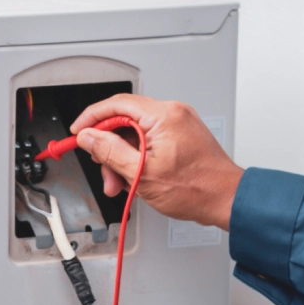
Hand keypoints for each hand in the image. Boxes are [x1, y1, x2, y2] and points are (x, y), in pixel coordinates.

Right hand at [70, 94, 243, 229]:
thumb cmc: (196, 189)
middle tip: (102, 168)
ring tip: (119, 183)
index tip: (78, 133)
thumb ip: (110, 152)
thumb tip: (89, 137)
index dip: (91, 118)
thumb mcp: (141, 173)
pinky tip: (133, 177)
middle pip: (124, 120)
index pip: (116, 105)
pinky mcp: (180, 134)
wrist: (225, 199)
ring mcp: (178, 123)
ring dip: (121, 157)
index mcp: (163, 116)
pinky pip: (148, 139)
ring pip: (134, 133)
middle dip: (108, 146)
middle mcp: (172, 113)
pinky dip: (136, 157)